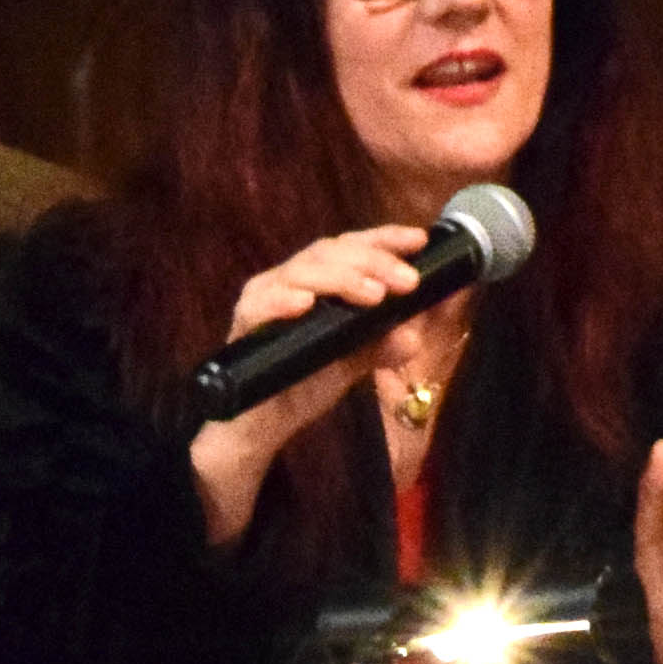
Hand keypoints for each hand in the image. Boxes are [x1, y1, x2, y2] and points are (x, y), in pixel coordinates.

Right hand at [187, 225, 438, 546]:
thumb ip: (381, 345)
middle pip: (330, 251)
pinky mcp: (244, 323)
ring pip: (301, 271)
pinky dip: (283, 300)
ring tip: (374, 294)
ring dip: (340, 278)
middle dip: (373, 261)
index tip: (419, 240)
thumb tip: (413, 338)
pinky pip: (260, 305)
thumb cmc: (305, 381)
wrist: (265, 425)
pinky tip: (306, 304)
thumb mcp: (353, 361)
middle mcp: (291, 279)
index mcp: (320, 279)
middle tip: (408, 281)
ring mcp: (264, 297)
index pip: (352, 246)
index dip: (384, 239)